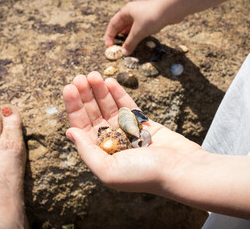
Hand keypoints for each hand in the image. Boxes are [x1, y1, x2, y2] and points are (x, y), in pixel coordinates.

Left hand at [63, 71, 202, 192]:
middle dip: (85, 96)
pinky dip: (118, 94)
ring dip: (100, 91)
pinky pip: (128, 106)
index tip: (68, 88)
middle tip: (79, 77)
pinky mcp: (144, 124)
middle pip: (94, 115)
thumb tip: (70, 132)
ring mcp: (128, 132)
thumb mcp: (108, 169)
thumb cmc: (143, 174)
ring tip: (93, 75)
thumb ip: (87, 152)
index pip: (82, 127)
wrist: (181, 169)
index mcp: (101, 154)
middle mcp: (112, 143)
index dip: (74, 107)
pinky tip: (109, 82)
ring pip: (109, 108)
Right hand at [104, 0, 170, 55]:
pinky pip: (138, 27)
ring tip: (124, 45)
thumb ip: (130, 43)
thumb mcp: (138, 32)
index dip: (109, 36)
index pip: (113, 24)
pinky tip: (135, 40)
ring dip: (126, 36)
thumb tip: (124, 52)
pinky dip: (135, 35)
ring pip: (129, 26)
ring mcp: (141, 14)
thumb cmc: (152, 18)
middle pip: (120, 25)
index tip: (109, 47)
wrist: (171, 10)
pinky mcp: (149, 18)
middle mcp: (132, 11)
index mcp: (126, 11)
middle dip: (117, 36)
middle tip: (115, 47)